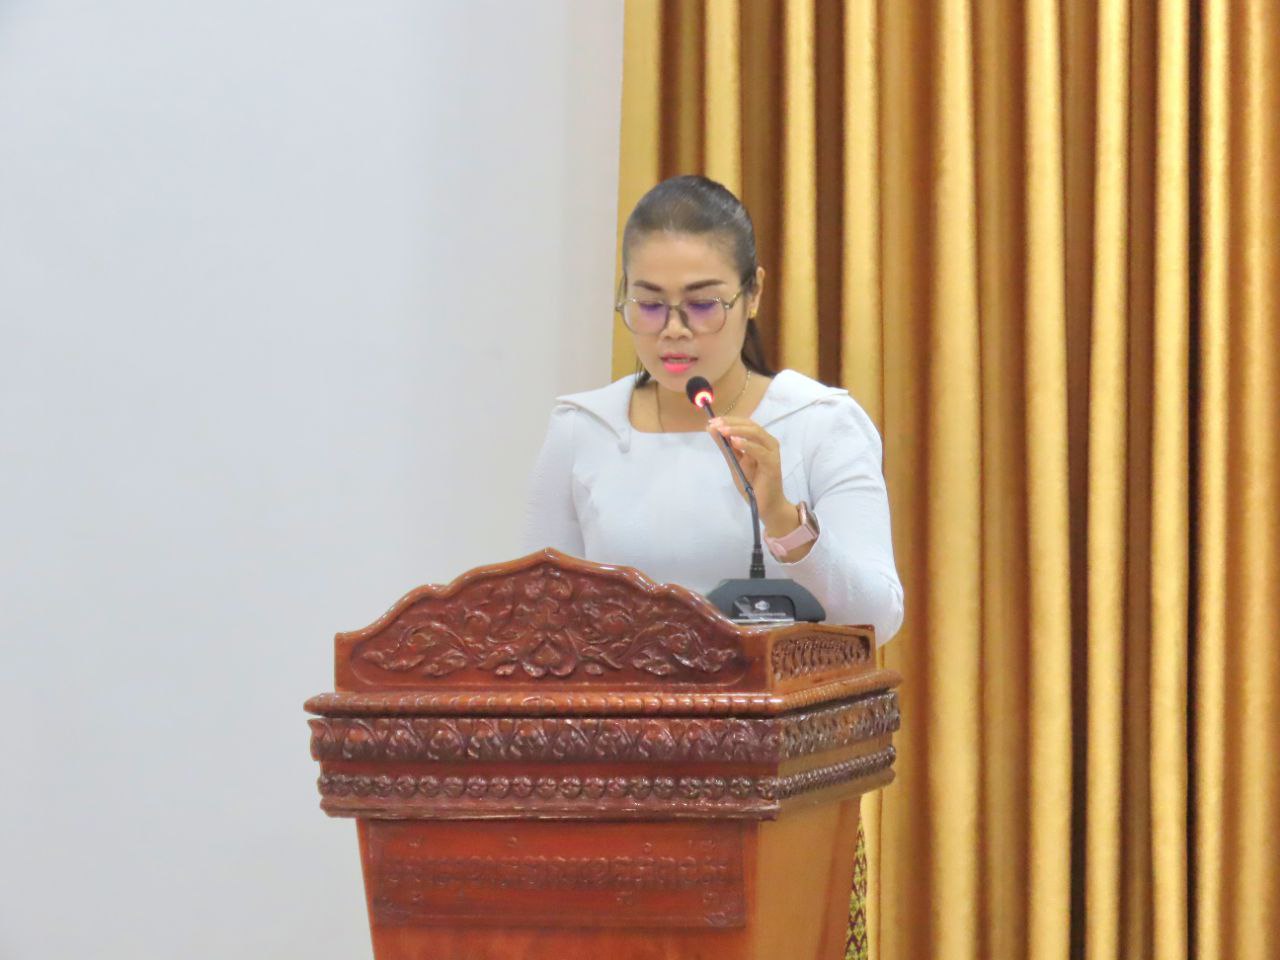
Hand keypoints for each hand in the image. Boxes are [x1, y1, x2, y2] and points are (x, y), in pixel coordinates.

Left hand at [706, 416, 798, 538]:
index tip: (712, 420)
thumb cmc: (751, 484)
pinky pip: (760, 451)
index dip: (729, 420)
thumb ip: (725, 446)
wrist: (765, 505)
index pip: (745, 423)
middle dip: (731, 423)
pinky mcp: (773, 464)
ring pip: (756, 434)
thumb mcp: (734, 462)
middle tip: (715, 423)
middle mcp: (768, 443)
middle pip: (751, 425)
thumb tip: (711, 428)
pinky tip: (735, 442)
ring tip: (722, 430)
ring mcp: (772, 452)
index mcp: (760, 441)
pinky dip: (747, 445)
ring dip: (737, 430)